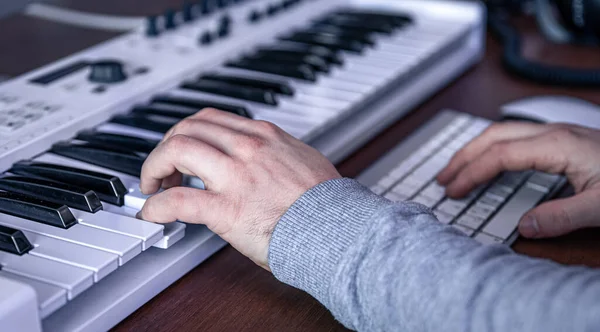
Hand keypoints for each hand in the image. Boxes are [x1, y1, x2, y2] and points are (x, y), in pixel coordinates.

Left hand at [137, 109, 340, 269]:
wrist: (338, 229)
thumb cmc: (325, 203)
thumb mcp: (302, 160)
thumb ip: (274, 154)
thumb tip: (261, 160)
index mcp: (264, 136)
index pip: (211, 119)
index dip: (187, 133)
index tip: (182, 150)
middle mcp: (247, 148)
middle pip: (187, 128)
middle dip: (166, 146)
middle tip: (162, 169)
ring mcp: (236, 177)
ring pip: (176, 151)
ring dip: (154, 167)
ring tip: (153, 187)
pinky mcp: (228, 210)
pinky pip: (177, 201)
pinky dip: (156, 206)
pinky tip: (153, 214)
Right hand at [436, 122, 599, 238]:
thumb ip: (562, 217)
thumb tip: (523, 227)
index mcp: (558, 145)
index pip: (500, 154)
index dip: (472, 172)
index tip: (453, 190)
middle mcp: (554, 133)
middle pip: (494, 135)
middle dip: (464, 155)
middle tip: (443, 177)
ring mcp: (558, 134)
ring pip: (503, 132)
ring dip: (476, 149)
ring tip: (457, 169)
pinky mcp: (564, 140)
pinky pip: (516, 137)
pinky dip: (493, 149)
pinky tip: (492, 164)